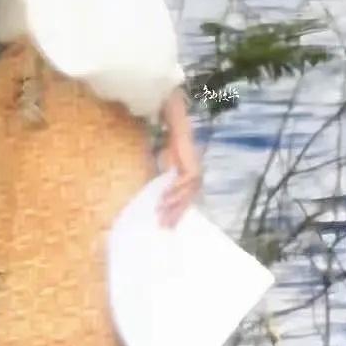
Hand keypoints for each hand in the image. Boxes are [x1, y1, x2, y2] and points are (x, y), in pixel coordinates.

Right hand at [157, 88, 201, 228]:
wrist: (175, 118)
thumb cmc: (169, 136)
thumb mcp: (163, 159)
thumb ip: (161, 173)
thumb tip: (152, 187)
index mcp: (187, 174)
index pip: (185, 197)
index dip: (177, 211)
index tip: (167, 224)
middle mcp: (193, 173)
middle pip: (188, 198)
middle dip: (177, 213)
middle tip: (164, 227)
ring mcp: (194, 167)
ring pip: (189, 192)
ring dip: (176, 203)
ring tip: (162, 213)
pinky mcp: (191, 161)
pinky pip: (186, 179)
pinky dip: (176, 189)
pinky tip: (165, 196)